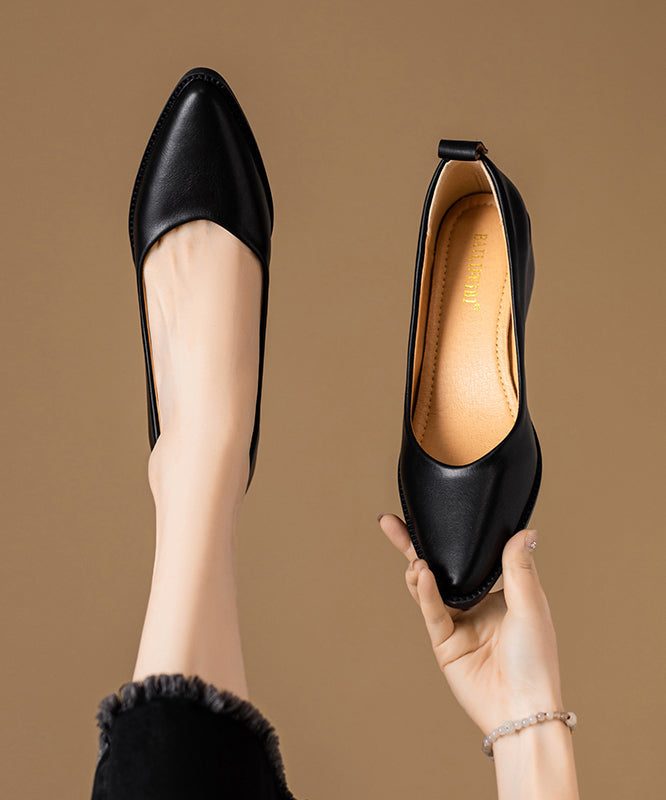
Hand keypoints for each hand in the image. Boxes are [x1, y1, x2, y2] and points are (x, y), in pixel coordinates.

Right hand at [378, 515, 564, 735]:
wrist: (523, 710)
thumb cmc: (536, 661)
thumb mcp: (531, 606)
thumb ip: (520, 568)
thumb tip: (527, 530)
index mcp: (500, 593)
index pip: (472, 556)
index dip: (454, 537)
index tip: (437, 513)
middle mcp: (476, 605)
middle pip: (441, 567)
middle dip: (414, 545)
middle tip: (391, 523)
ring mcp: (458, 624)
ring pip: (429, 588)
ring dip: (418, 569)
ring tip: (415, 557)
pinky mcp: (444, 643)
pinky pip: (432, 612)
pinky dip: (426, 593)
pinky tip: (421, 575)